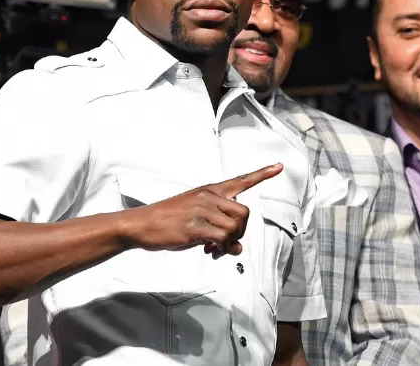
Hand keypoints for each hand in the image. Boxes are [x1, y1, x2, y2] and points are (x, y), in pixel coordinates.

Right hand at [122, 163, 282, 258]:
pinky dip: (222, 249)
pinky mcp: (195, 227)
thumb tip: (236, 247)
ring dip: (230, 243)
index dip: (262, 174)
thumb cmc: (168, 220)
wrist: (140, 224)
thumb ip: (218, 227)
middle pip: (244, 214)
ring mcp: (202, 211)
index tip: (279, 166)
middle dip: (240, 232)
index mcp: (209, 190)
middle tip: (226, 243)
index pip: (240, 180)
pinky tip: (210, 251)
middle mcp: (208, 197)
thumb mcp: (196, 216)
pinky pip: (222, 239)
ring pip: (235, 228)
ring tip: (215, 249)